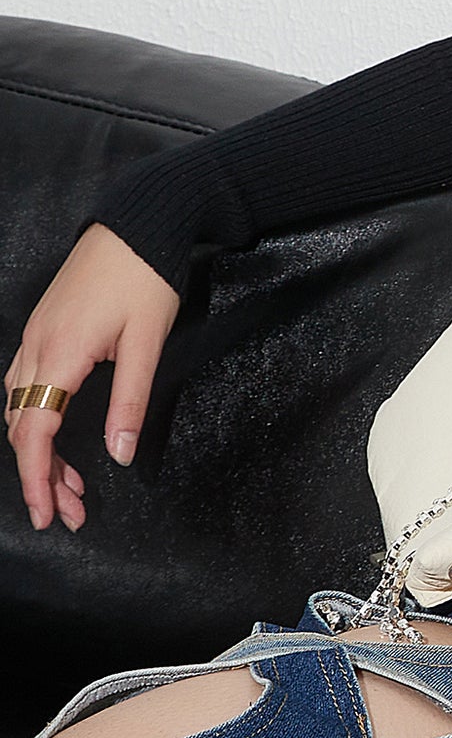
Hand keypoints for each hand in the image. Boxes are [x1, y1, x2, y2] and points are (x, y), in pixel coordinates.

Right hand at [5, 224, 180, 531]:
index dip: (37, 478)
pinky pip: (23, 383)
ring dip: (38, 449)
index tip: (48, 515)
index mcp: (60, 354)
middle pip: (21, 426)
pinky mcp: (42, 327)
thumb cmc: (147, 278)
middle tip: (69, 513)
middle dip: (41, 475)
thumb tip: (120, 455)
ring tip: (70, 484)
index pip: (34, 431)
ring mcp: (34, 335)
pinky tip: (54, 433)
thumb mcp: (147, 343)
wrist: (136, 222)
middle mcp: (35, 347)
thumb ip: (131, 402)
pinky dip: (33, 417)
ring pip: (18, 407)